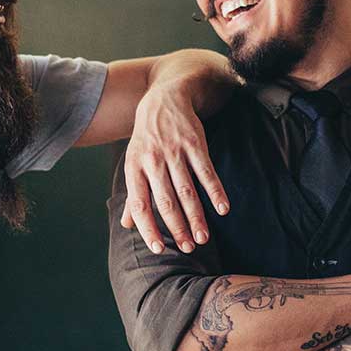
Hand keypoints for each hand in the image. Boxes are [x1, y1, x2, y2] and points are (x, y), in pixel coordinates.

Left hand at [121, 83, 227, 253]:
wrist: (164, 100)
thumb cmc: (147, 139)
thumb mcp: (134, 163)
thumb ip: (133, 196)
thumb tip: (128, 226)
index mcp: (134, 168)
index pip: (139, 204)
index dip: (148, 228)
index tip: (158, 250)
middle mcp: (153, 161)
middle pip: (166, 201)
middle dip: (177, 228)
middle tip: (188, 248)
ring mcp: (174, 152)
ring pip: (187, 190)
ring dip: (196, 216)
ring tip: (204, 237)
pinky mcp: (195, 143)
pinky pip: (206, 171)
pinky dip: (215, 191)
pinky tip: (223, 209)